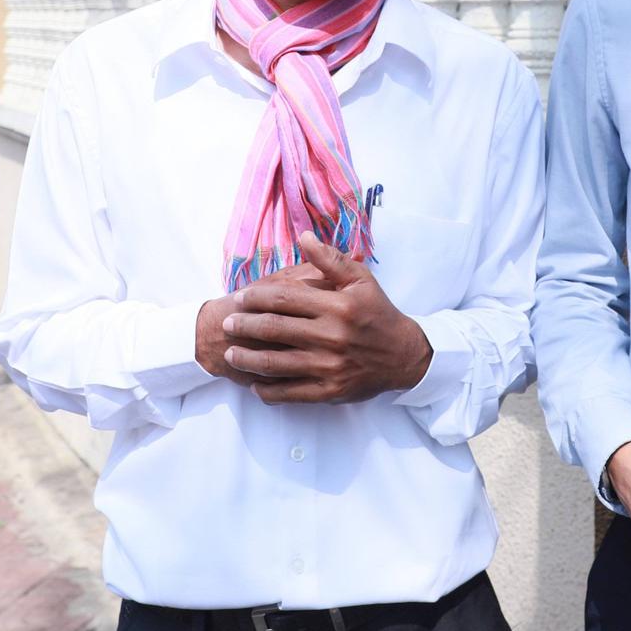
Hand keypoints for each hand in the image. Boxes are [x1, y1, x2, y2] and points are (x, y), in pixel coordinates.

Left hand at [220, 231, 432, 403]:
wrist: (404, 355)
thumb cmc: (379, 313)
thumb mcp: (361, 280)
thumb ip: (330, 260)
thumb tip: (304, 237)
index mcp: (337, 306)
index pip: (285, 298)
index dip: (257, 297)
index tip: (240, 297)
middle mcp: (332, 336)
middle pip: (274, 329)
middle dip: (244, 326)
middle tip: (227, 324)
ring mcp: (329, 366)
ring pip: (276, 363)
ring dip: (247, 358)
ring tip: (231, 353)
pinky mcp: (330, 391)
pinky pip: (290, 393)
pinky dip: (268, 390)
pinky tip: (255, 383)